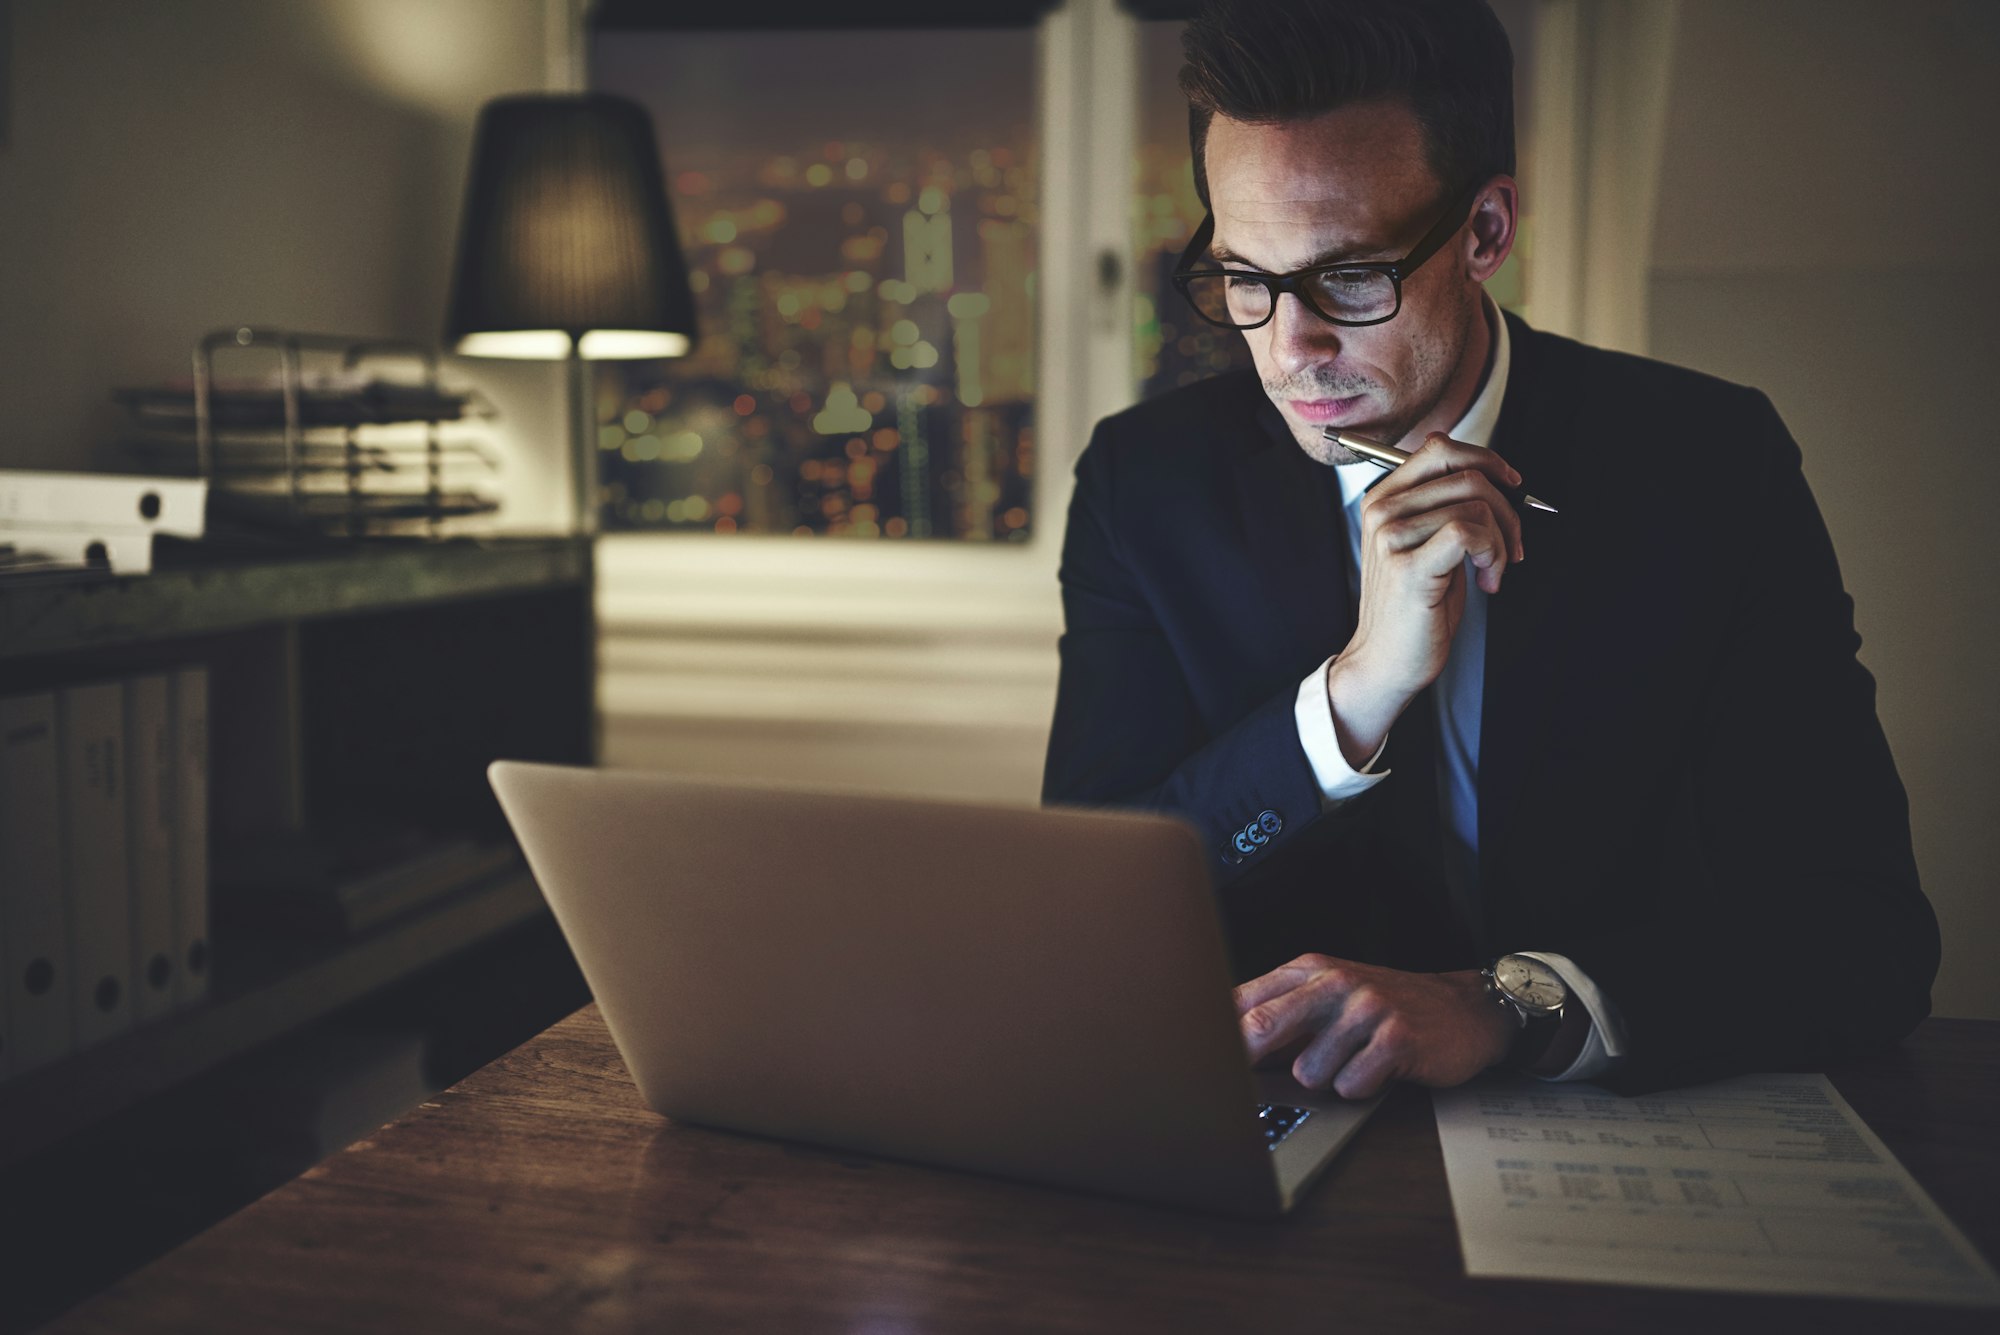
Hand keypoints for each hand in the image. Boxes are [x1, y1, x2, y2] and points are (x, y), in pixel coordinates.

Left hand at [1234, 954, 1514, 1098]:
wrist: (1464, 1008)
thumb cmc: (1388, 1006)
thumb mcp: (1332, 994)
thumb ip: (1283, 1011)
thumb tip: (1228, 1042)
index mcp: (1310, 968)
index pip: (1246, 1000)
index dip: (1220, 1035)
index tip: (1205, 1058)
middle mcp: (1335, 982)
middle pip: (1263, 1026)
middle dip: (1251, 1059)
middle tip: (1252, 1076)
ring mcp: (1366, 1008)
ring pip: (1309, 1071)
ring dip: (1327, 1079)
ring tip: (1351, 1063)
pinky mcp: (1396, 1038)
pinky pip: (1352, 1085)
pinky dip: (1361, 1088)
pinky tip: (1377, 1071)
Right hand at [1327, 433, 1524, 764]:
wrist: (1387, 660)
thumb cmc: (1415, 607)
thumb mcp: (1429, 544)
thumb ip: (1447, 505)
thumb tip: (1496, 477)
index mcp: (1384, 498)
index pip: (1440, 448)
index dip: (1486, 460)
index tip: (1511, 486)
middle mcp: (1382, 510)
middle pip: (1465, 473)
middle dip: (1506, 507)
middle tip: (1511, 544)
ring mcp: (1391, 536)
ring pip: (1474, 504)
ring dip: (1501, 540)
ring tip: (1493, 572)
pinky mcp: (1408, 565)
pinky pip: (1469, 532)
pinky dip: (1492, 555)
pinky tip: (1486, 581)